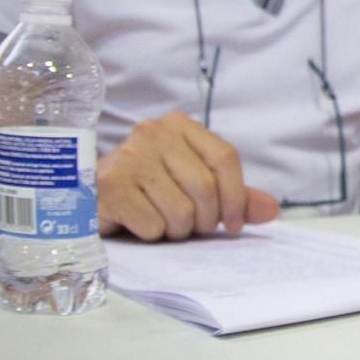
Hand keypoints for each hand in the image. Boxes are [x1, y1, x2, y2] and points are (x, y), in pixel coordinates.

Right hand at [97, 111, 278, 240]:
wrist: (86, 195)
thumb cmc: (148, 190)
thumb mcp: (194, 186)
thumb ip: (235, 195)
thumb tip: (273, 210)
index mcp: (179, 125)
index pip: (225, 157)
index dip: (237, 196)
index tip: (235, 224)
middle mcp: (153, 132)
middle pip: (205, 187)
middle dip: (206, 219)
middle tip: (195, 228)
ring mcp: (128, 158)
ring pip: (180, 211)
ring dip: (178, 230)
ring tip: (163, 223)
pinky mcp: (110, 186)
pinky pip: (153, 225)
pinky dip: (153, 234)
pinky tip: (139, 223)